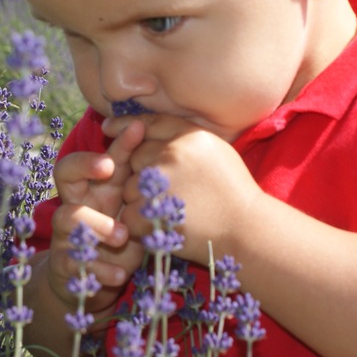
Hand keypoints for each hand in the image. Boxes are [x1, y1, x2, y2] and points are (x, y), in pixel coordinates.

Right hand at [45, 120, 146, 313]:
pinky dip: (101, 269)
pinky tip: (120, 274)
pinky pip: (77, 263)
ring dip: (97, 223)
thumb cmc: (120, 239)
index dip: (115, 140)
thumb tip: (172, 153)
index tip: (135, 131)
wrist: (93, 283)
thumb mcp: (133, 212)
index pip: (99, 155)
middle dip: (85, 164)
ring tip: (122, 235)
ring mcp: (67, 233)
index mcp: (97, 189)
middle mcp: (77, 204)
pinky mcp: (65, 265)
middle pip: (65, 171)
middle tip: (110, 167)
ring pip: (68, 216)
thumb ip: (143, 185)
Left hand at [103, 114, 263, 266]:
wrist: (247, 232)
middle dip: (143, 172)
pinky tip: (163, 226)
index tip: (109, 127)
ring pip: (129, 188)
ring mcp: (159, 185)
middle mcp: (171, 156)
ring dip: (141, 200)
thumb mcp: (216, 152)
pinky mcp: (150, 215)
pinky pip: (129, 215)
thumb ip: (184, 138)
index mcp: (189, 137)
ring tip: (170, 211)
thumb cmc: (234, 193)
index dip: (126, 125)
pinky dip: (140, 223)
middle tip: (167, 191)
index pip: (149, 124)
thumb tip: (144, 126)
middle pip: (135, 157)